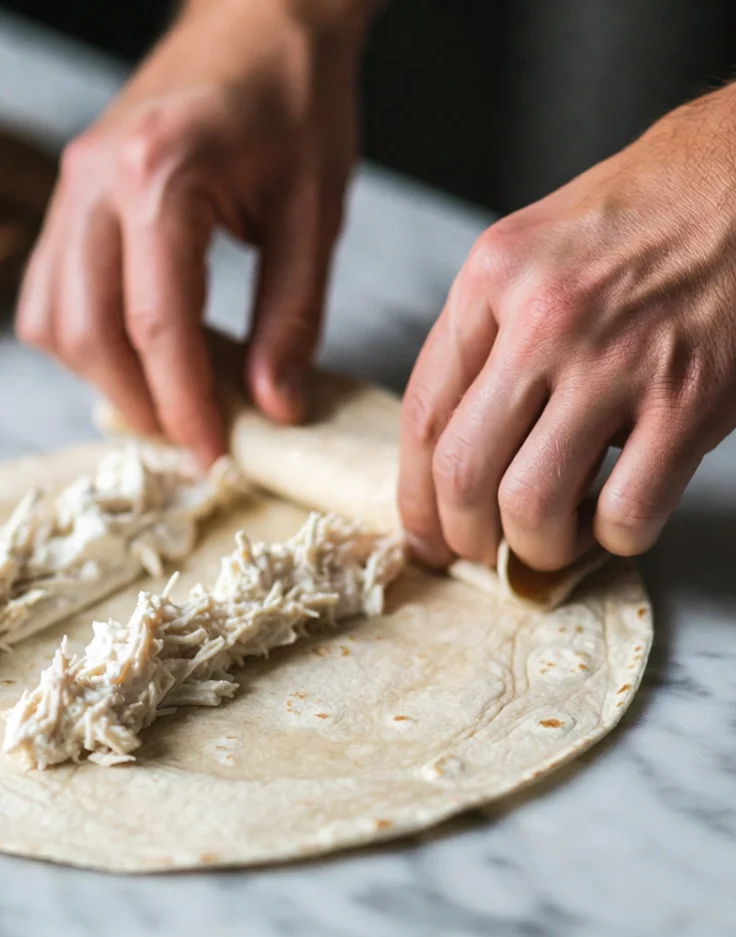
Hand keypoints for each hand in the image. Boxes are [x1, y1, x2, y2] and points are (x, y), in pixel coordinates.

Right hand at [16, 0, 369, 463]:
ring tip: (166, 398)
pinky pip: (46, 291)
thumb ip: (292, 318)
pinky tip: (133, 350)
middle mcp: (95, 181)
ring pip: (51, 320)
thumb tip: (272, 407)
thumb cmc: (296, 103)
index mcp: (161, 176)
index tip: (213, 455)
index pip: (158, 326)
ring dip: (103, 376)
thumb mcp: (314, 214)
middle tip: (193, 437)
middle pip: (88, 333)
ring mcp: (71, 186)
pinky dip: (82, 339)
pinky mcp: (68, 195)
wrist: (259, 19)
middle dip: (140, 402)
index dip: (185, 406)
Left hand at [399, 83, 735, 571]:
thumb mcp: (528, 252)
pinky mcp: (692, 399)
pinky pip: (628, 512)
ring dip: (533, 547)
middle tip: (480, 551)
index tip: (422, 532)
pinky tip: (616, 517)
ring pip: (532, 504)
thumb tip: (453, 449)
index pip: (422, 415)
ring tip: (548, 539)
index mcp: (490, 282)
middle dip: (462, 536)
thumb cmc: (638, 217)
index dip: (413, 495)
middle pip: (462, 471)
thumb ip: (481, 341)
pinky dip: (614, 539)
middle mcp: (543, 322)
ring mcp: (618, 362)